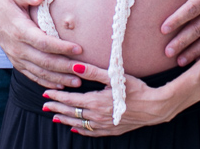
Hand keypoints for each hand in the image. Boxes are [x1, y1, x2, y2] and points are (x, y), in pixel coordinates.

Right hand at [0, 0, 83, 88]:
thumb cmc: (7, 1)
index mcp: (20, 30)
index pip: (43, 42)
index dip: (61, 47)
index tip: (79, 49)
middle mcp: (17, 47)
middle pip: (44, 61)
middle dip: (65, 67)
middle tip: (84, 70)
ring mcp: (16, 57)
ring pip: (40, 72)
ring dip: (59, 78)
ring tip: (77, 81)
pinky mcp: (16, 62)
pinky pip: (33, 75)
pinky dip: (47, 82)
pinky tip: (60, 85)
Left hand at [41, 63, 177, 135]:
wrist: (155, 107)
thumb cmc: (136, 89)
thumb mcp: (115, 77)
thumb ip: (93, 72)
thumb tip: (74, 67)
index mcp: (96, 101)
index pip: (70, 100)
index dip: (56, 97)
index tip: (45, 93)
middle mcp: (98, 116)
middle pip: (72, 113)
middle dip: (57, 108)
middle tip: (45, 106)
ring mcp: (104, 125)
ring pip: (79, 124)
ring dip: (66, 120)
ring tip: (54, 118)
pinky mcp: (112, 130)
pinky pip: (92, 132)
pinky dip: (81, 131)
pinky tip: (75, 129)